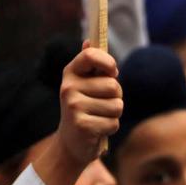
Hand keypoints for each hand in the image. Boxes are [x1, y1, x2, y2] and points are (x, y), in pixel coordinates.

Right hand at [34, 42, 121, 184]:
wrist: (71, 143)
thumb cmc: (84, 108)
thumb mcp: (84, 85)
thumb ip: (90, 64)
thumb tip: (89, 41)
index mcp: (70, 73)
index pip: (90, 55)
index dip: (107, 62)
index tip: (113, 72)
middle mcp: (69, 88)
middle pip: (113, 85)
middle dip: (116, 97)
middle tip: (102, 104)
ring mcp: (74, 107)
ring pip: (117, 105)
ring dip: (114, 114)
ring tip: (99, 117)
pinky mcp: (82, 125)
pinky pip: (113, 122)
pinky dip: (111, 128)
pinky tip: (97, 130)